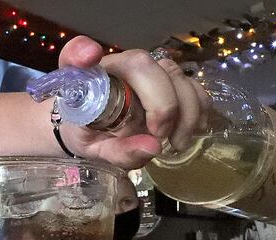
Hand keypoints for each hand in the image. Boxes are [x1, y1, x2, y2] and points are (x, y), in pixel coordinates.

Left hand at [57, 36, 207, 168]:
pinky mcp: (168, 79)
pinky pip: (191, 85)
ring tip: (177, 143)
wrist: (99, 133)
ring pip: (174, 74)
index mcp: (89, 78)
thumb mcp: (96, 150)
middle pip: (146, 66)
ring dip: (186, 110)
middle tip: (160, 137)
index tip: (89, 58)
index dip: (82, 52)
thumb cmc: (91, 134)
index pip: (77, 53)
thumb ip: (118, 152)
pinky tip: (190, 131)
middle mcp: (118, 65)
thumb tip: (153, 147)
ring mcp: (146, 69)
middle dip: (163, 104)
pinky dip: (198, 108)